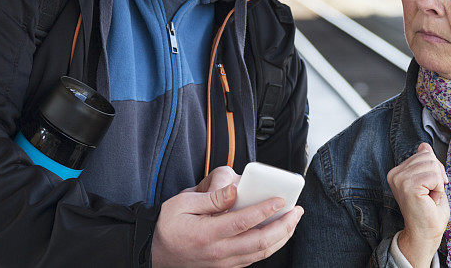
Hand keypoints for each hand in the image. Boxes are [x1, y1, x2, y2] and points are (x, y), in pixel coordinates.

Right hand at [152, 167, 303, 267]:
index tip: (281, 199)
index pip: (243, 222)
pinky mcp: (225, 266)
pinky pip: (253, 259)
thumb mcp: (182, 204)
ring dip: (281, 237)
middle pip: (260, 243)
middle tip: (297, 211)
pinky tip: (278, 233)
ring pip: (260, 254)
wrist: (153, 252)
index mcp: (207, 234)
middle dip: (284, 226)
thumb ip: (211, 198)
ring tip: (293, 221)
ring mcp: (223, 262)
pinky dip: (270, 246)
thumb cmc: (167, 225)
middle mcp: (218, 252)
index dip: (265, 210)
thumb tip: (235, 190)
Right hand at [387, 143, 448, 267]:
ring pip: (432, 165)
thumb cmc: (430, 210)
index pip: (424, 153)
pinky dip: (438, 189)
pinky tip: (430, 200)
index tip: (429, 188)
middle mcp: (395, 174)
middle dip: (437, 175)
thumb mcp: (430, 180)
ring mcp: (400, 179)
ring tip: (430, 197)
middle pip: (429, 157)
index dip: (435, 169)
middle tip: (430, 194)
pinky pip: (434, 176)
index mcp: (397, 171)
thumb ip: (425, 163)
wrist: (426, 233)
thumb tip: (423, 145)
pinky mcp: (408, 186)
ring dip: (438, 183)